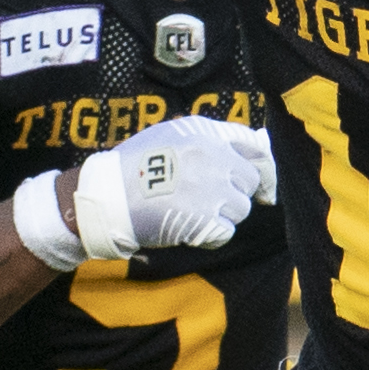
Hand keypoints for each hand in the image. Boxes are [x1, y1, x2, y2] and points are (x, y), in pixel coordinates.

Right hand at [67, 113, 276, 260]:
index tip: (259, 181)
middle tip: (208, 198)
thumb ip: (210, 139)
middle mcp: (214, 159)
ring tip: (193, 211)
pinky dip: (211, 235)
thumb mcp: (172, 134)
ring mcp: (211, 190)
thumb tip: (253, 143)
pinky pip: (226, 232)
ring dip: (223, 215)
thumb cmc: (136, 164)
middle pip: (250, 181)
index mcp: (206, 136)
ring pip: (241, 209)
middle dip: (234, 192)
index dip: (260, 165)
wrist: (108, 195)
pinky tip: (190, 227)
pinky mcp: (204, 219)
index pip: (254, 147)